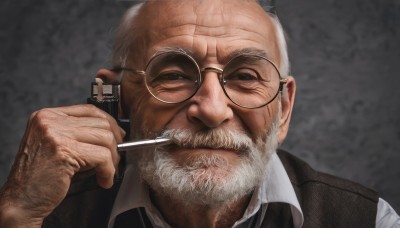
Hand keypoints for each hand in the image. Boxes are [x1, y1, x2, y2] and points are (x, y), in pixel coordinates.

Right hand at [0, 104, 124, 226]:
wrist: (21, 200)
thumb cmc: (39, 177)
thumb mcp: (57, 145)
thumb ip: (78, 134)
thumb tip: (113, 132)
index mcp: (47, 116)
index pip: (89, 110)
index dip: (109, 123)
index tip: (117, 136)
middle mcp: (49, 121)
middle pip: (101, 122)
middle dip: (114, 143)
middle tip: (113, 160)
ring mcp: (55, 134)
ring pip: (105, 138)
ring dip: (112, 159)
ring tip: (106, 172)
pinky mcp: (64, 152)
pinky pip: (102, 157)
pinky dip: (108, 171)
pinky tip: (103, 180)